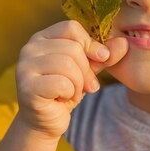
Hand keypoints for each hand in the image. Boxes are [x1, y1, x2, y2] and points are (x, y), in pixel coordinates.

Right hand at [15, 20, 127, 139]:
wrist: (46, 121)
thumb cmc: (64, 91)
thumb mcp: (87, 69)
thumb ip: (104, 55)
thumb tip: (124, 42)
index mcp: (42, 38)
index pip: (72, 28)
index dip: (90, 44)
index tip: (99, 59)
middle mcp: (30, 48)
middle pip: (73, 48)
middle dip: (86, 70)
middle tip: (85, 86)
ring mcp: (25, 67)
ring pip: (68, 64)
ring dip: (78, 84)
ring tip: (72, 92)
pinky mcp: (27, 87)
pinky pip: (61, 83)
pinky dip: (69, 93)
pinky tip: (62, 99)